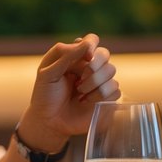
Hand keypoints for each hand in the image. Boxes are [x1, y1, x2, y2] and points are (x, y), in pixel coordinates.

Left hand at [18, 33, 120, 148]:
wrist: (49, 121)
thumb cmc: (45, 95)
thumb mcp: (47, 73)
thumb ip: (65, 56)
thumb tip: (86, 43)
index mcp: (75, 56)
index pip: (92, 40)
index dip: (91, 45)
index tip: (86, 56)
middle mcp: (89, 66)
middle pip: (105, 53)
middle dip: (94, 65)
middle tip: (80, 78)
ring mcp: (99, 82)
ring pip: (111, 70)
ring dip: (93, 82)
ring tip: (79, 92)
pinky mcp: (107, 97)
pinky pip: (115, 89)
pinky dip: (99, 95)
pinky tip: (86, 101)